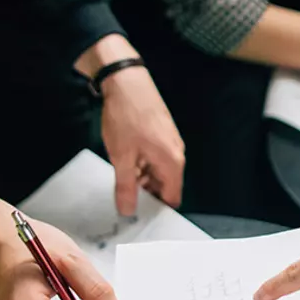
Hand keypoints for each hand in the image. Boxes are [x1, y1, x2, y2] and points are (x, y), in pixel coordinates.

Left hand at [100, 66, 185, 214]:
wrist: (127, 82)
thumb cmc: (127, 118)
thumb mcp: (122, 157)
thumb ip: (126, 187)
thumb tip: (127, 210)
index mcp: (172, 162)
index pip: (172, 197)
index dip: (157, 210)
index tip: (140, 216)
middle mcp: (177, 153)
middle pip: (166, 185)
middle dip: (148, 194)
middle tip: (125, 199)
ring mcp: (171, 142)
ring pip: (160, 171)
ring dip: (143, 178)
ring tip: (122, 178)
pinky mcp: (163, 133)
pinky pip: (157, 157)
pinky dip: (144, 164)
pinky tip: (126, 160)